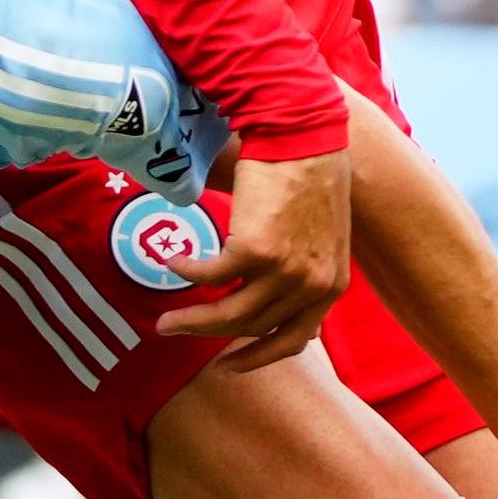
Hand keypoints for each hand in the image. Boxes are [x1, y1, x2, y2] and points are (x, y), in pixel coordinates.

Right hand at [156, 145, 351, 371]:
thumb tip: (272, 291)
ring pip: (227, 313)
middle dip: (210, 335)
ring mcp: (284, 271)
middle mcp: (312, 286)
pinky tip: (173, 263)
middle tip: (177, 331)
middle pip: (252, 327)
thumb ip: (304, 267)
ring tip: (165, 320)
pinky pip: (210, 276)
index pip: (294, 339)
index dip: (258, 356)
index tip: (230, 363)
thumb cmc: (310, 172)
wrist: (302, 135)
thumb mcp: (321, 232)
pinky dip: (187, 271)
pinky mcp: (254, 250)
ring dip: (191, 319)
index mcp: (332, 286)